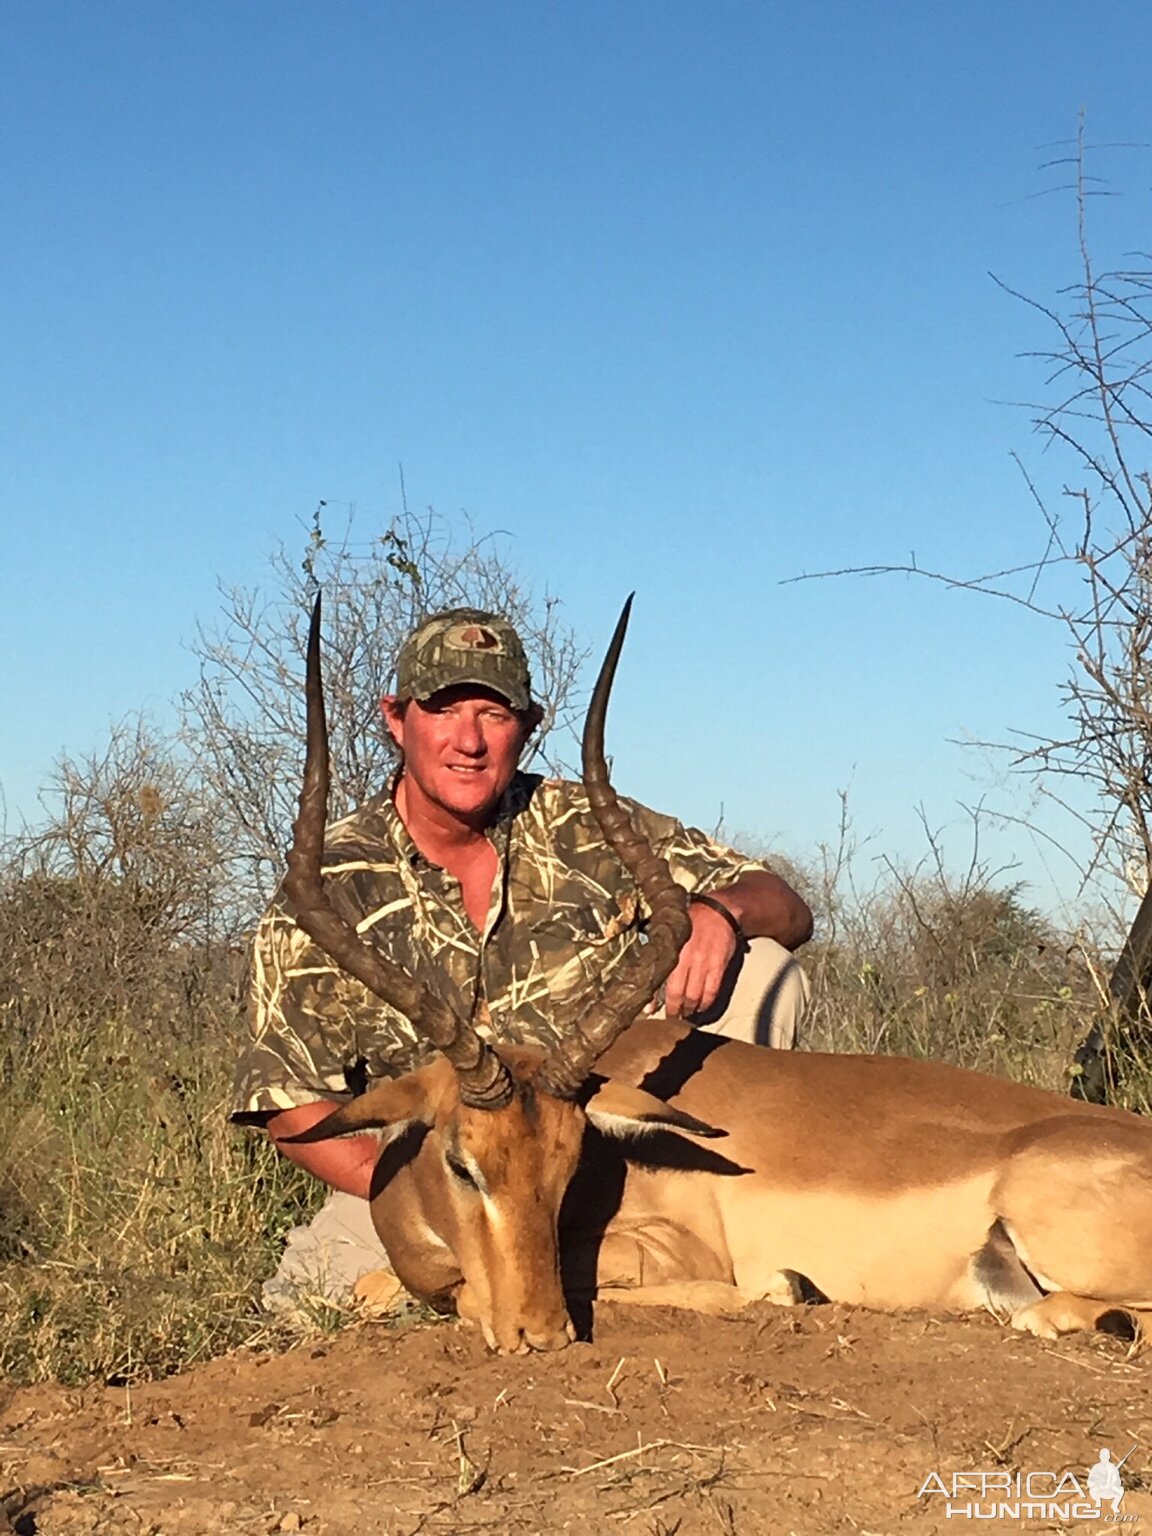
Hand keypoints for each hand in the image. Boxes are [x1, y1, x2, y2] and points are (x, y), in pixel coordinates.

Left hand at [662, 900, 738, 1018]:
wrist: (718, 911)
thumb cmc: (691, 921)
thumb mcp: (671, 934)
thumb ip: (660, 955)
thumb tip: (651, 973)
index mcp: (670, 950)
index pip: (659, 981)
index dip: (655, 1000)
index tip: (652, 1011)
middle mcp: (686, 959)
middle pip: (678, 994)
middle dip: (675, 1010)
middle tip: (673, 1017)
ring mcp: (703, 963)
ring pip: (695, 996)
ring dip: (690, 1009)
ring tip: (687, 1014)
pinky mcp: (718, 966)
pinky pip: (711, 991)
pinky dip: (706, 1003)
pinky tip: (702, 1007)